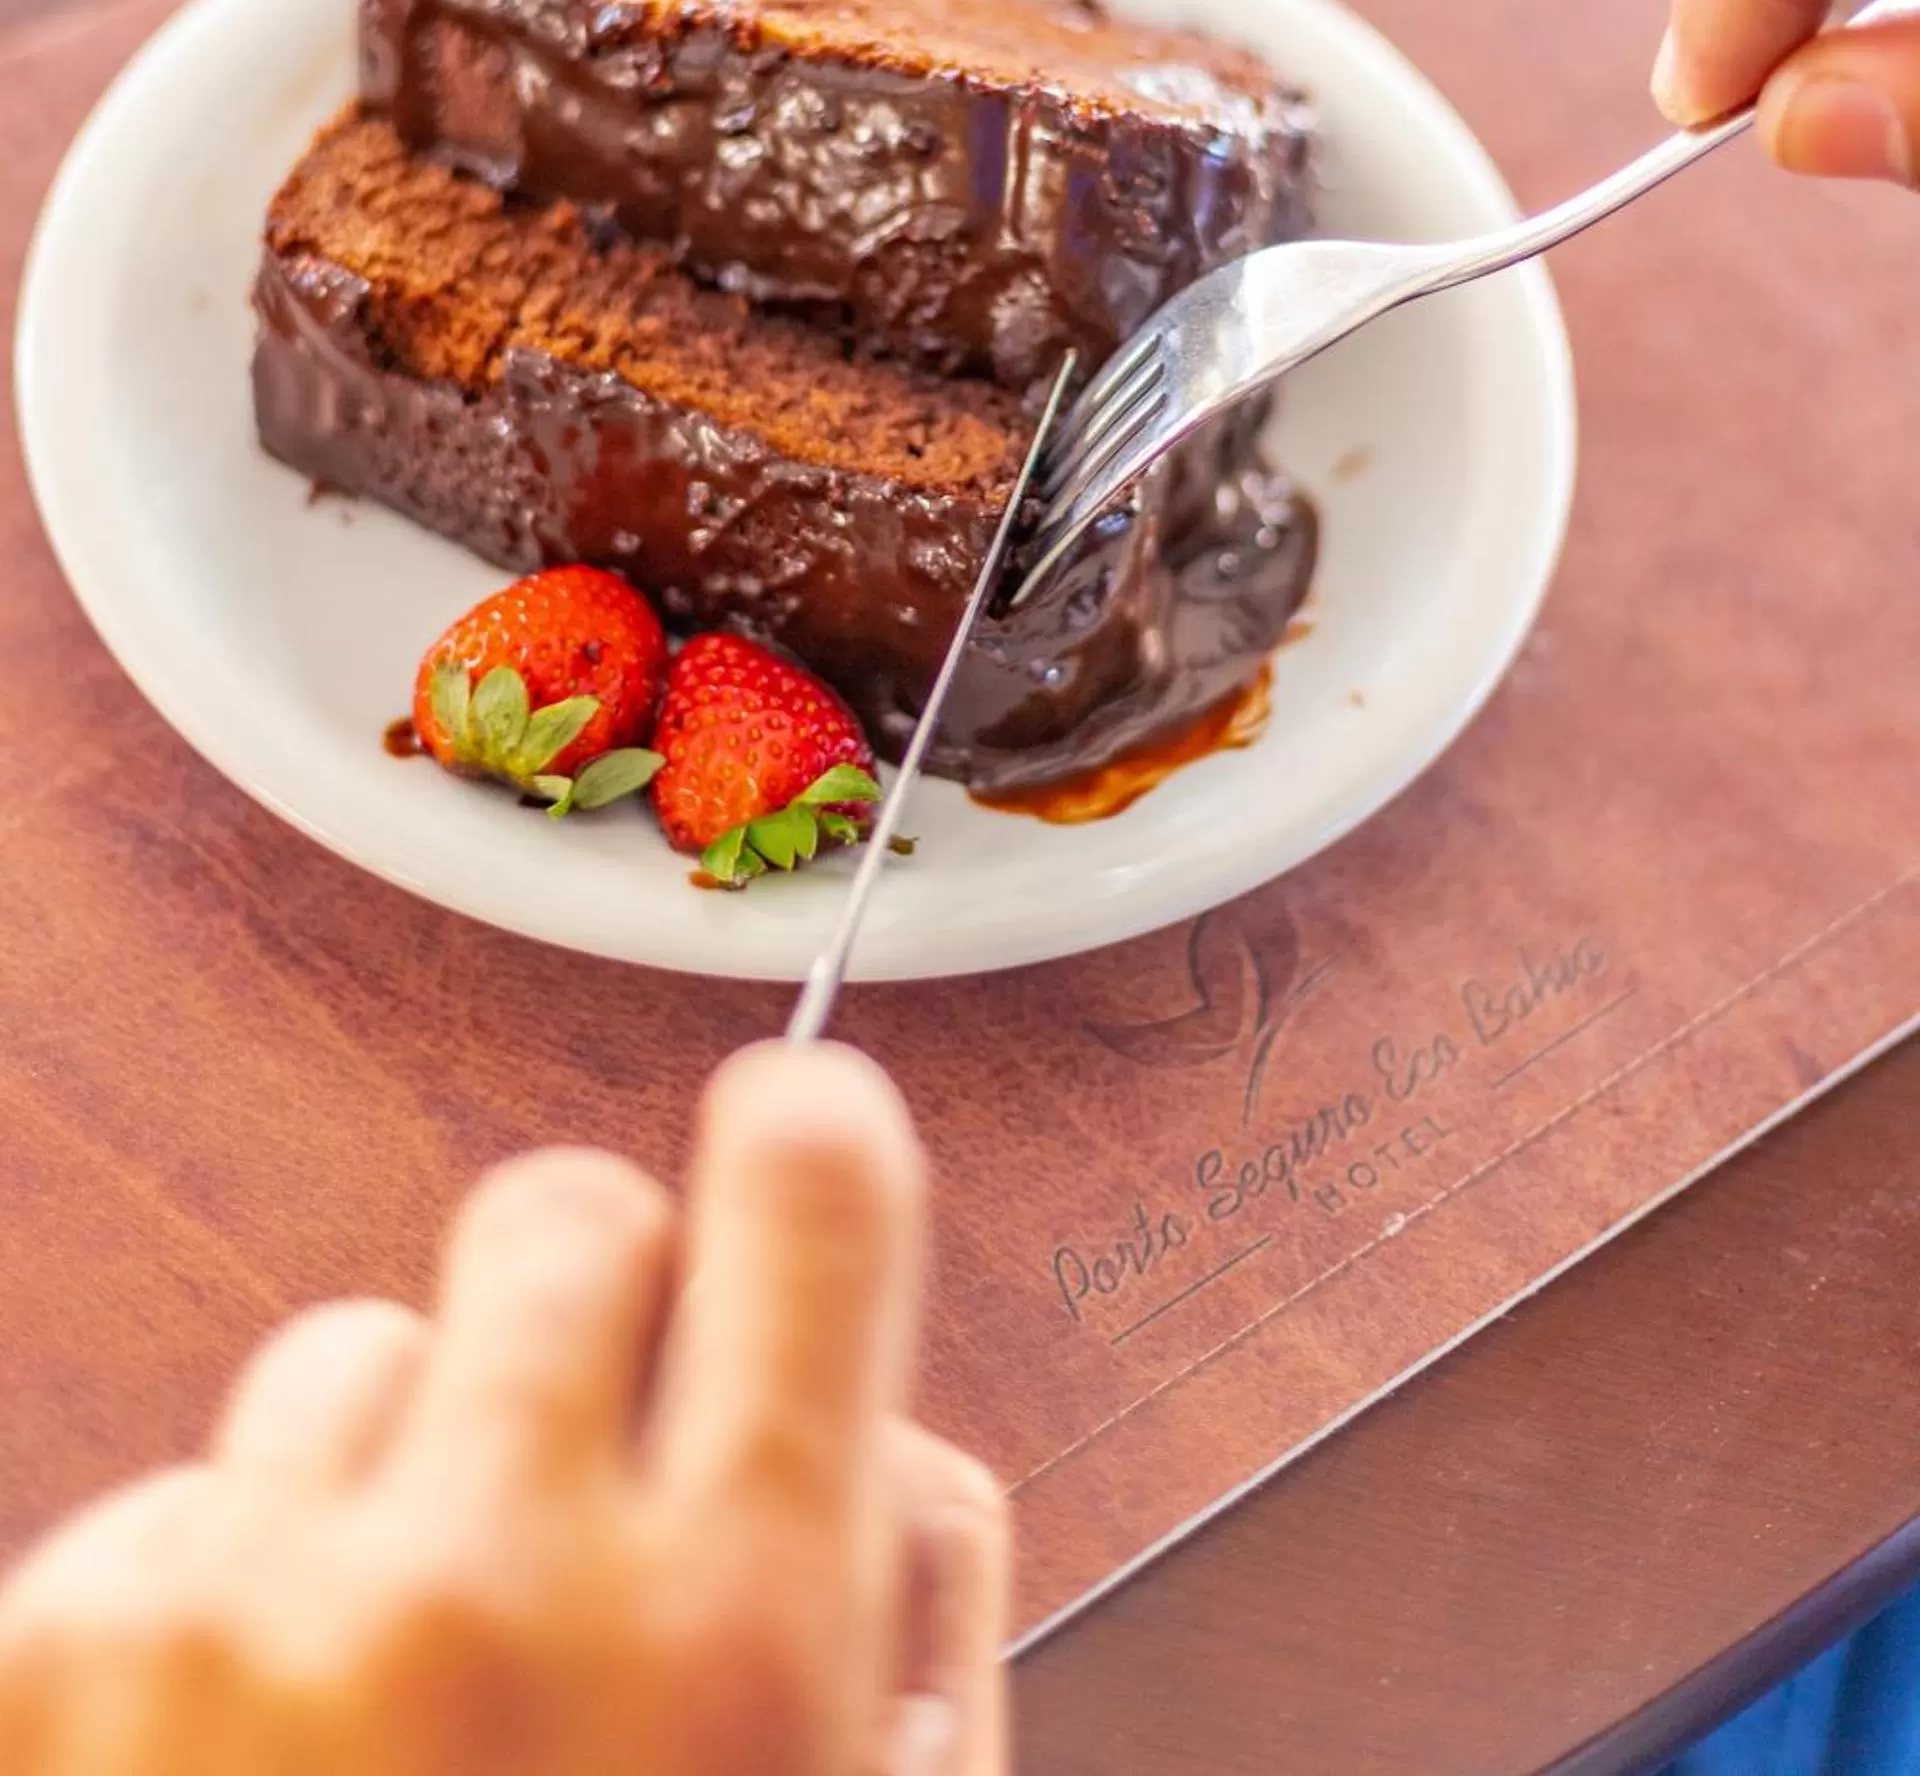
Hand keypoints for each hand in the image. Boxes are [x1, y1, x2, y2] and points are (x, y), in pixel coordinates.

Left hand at [0, 1043, 1008, 1775]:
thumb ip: (912, 1622)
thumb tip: (862, 1413)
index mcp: (739, 1645)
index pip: (806, 1182)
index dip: (809, 1146)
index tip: (794, 1150)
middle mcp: (492, 1580)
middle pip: (561, 1211)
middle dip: (588, 1318)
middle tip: (575, 1488)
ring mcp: (251, 1603)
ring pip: (357, 1347)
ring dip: (390, 1480)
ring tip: (387, 1712)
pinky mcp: (56, 1648)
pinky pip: (185, 1489)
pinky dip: (223, 1594)